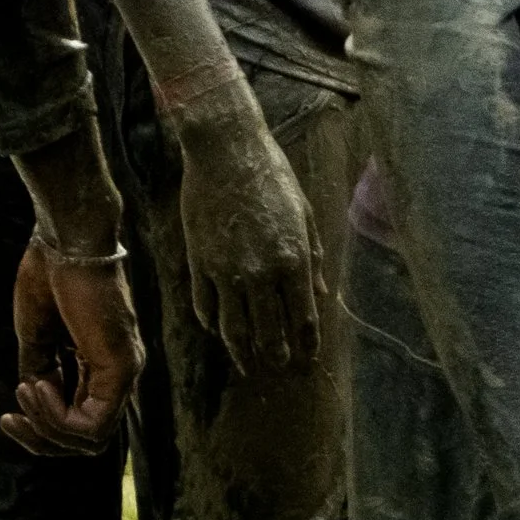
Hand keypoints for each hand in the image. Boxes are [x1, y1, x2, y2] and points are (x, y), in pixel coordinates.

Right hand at [1, 237, 141, 456]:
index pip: (77, 423)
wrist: (64, 242)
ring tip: (26, 391)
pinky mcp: (122, 368)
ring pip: (91, 440)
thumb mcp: (37, 336)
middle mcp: (116, 373)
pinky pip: (94, 424)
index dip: (39, 429)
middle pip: (85, 440)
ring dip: (47, 427)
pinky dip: (59, 418)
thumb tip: (36, 404)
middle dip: (41, 438)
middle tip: (10, 418)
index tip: (9, 413)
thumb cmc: (49, 277)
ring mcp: (124, 372)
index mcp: (98, 364)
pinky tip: (39, 387)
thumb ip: (41, 371)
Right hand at [171, 81, 325, 373]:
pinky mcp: (198, 263)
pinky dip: (211, 323)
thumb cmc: (272, 175)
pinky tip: (217, 330)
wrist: (225, 150)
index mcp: (294, 260)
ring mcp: (226, 271)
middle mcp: (261, 273)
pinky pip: (205, 306)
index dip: (307, 344)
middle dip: (277, 356)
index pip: (303, 318)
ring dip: (243, 352)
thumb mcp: (305, 213)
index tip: (308, 359)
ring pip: (234, 328)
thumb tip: (321, 294)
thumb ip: (312, 258)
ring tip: (249, 365)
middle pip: (269, 332)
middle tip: (280, 368)